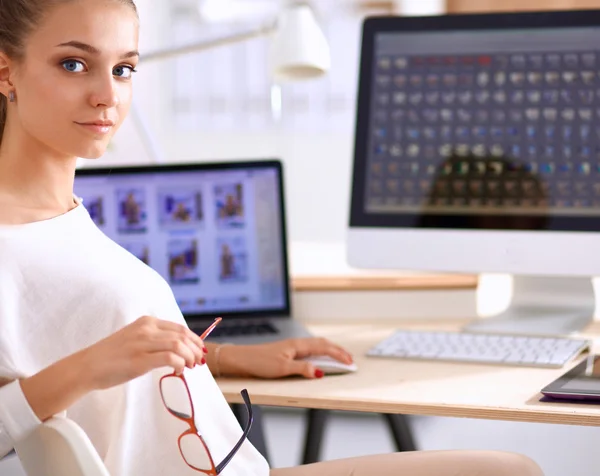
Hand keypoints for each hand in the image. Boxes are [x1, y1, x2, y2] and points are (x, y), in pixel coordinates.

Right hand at [80, 316, 207, 390]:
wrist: (87, 366)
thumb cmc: (112, 356)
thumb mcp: (135, 339)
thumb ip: (154, 339)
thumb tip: (179, 349)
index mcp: (146, 322)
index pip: (179, 328)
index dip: (194, 340)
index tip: (199, 351)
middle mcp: (145, 329)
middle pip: (182, 335)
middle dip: (195, 349)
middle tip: (198, 361)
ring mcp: (142, 343)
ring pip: (179, 345)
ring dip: (190, 357)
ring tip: (190, 366)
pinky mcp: (139, 360)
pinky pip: (170, 358)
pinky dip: (180, 364)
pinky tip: (178, 370)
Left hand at [219, 338, 353, 378]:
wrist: (241, 359)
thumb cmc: (259, 362)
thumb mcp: (282, 368)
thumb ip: (303, 369)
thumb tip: (320, 372)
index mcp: (298, 345)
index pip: (324, 347)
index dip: (338, 355)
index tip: (349, 362)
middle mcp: (297, 344)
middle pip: (323, 344)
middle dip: (338, 351)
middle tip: (350, 360)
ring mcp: (292, 348)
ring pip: (317, 346)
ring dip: (330, 351)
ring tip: (340, 358)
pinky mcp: (287, 352)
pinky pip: (310, 350)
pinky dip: (320, 353)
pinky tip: (320, 358)